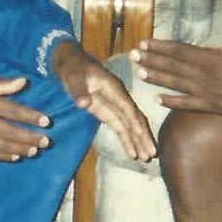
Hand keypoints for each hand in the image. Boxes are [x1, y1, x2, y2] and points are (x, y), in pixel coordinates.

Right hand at [0, 69, 52, 161]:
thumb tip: (23, 83)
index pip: (13, 111)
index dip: (31, 117)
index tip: (46, 121)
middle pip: (10, 133)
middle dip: (30, 138)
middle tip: (46, 141)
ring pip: (0, 146)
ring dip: (19, 149)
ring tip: (35, 151)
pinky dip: (2, 156)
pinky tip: (14, 157)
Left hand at [51, 41, 155, 161]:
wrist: (70, 62)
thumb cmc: (73, 67)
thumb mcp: (73, 77)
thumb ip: (78, 90)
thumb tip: (84, 103)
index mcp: (113, 88)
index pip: (127, 107)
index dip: (134, 122)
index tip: (142, 136)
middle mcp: (118, 98)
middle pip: (134, 118)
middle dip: (142, 136)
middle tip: (151, 154)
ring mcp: (114, 105)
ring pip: (129, 125)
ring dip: (137, 141)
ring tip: (145, 158)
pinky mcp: (108, 112)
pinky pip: (120, 127)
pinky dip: (126, 139)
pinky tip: (132, 153)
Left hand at [132, 0, 221, 114]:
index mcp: (213, 60)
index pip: (180, 51)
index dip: (160, 47)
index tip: (143, 42)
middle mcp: (206, 78)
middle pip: (173, 68)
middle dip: (151, 61)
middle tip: (131, 56)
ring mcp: (209, 95)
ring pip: (177, 86)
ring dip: (157, 79)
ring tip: (139, 73)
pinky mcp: (214, 106)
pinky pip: (188, 105)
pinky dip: (172, 102)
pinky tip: (157, 100)